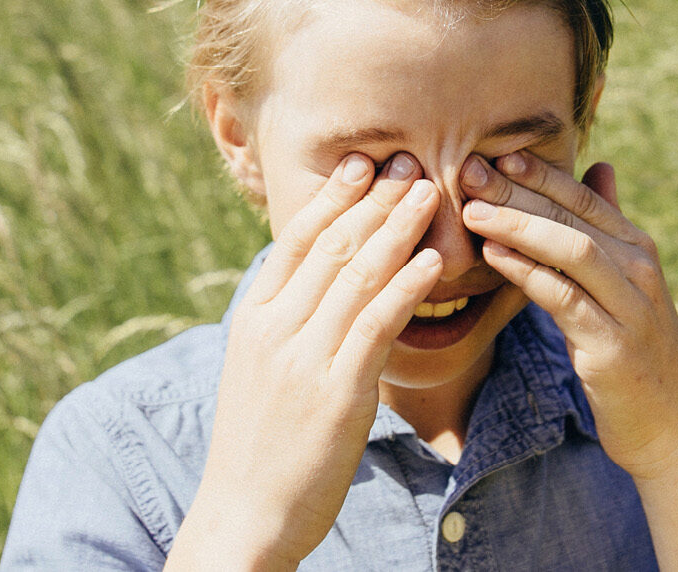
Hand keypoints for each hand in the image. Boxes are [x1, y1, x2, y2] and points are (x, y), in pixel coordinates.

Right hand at [168, 153, 445, 569]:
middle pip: (330, 246)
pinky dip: (406, 287)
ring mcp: (303, 359)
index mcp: (253, 320)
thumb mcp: (259, 373)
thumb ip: (284, 326)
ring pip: (357, 275)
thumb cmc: (259, 448)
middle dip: (374, 200)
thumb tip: (314, 287)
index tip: (363, 164)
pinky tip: (432, 264)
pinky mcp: (336, 393)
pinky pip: (376, 325)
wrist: (245, 515)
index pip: (294, 241)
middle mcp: (274, 330)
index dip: (333, 198)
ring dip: (398, 229)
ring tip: (431, 194)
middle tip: (410, 162)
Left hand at [459, 152, 677, 569]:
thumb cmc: (636, 352)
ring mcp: (630, 307)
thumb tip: (601, 167)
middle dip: (519, 191)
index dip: (540, 173)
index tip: (496, 154)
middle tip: (471, 170)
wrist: (672, 427)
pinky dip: (527, 272)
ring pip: (572, 250)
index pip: (584, 197)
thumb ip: (609, 228)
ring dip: (519, 225)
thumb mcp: (626, 285)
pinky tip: (494, 257)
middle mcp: (639, 269)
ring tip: (473, 210)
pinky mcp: (612, 346)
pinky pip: (564, 298)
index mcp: (638, 249)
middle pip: (573, 217)